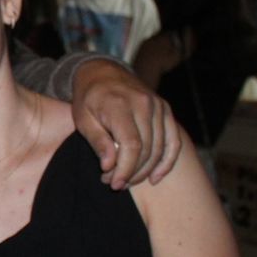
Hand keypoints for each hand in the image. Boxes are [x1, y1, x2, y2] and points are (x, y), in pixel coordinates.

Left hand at [70, 60, 179, 187]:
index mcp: (120, 105)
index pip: (131, 145)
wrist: (102, 72)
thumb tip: (109, 166)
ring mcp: (158, 106)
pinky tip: (155, 177)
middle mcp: (144, 104)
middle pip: (147, 149)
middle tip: (115, 184)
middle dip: (132, 173)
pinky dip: (167, 162)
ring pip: (160, 148)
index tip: (114, 183)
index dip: (125, 169)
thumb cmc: (89, 98)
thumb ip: (97, 141)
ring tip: (127, 180)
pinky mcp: (165, 110)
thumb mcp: (82, 119)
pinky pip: (174, 140)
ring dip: (145, 171)